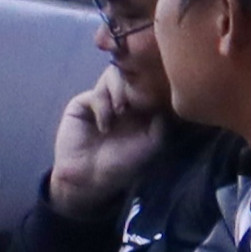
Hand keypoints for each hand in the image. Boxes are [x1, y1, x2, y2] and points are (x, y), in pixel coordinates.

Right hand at [49, 68, 166, 218]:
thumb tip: (167, 95)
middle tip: (136, 99)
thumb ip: (162, 119)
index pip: (149, 83)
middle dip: (135, 81)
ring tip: (121, 111)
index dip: (154, 81)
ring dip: (119, 91)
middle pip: (131, 73)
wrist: (88, 178)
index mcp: (141, 108)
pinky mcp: (83, 103)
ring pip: (113, 77)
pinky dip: (102, 106)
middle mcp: (123, 100)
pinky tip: (104, 126)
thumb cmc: (123, 164)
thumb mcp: (152, 143)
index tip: (158, 87)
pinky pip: (96, 93)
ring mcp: (103, 100)